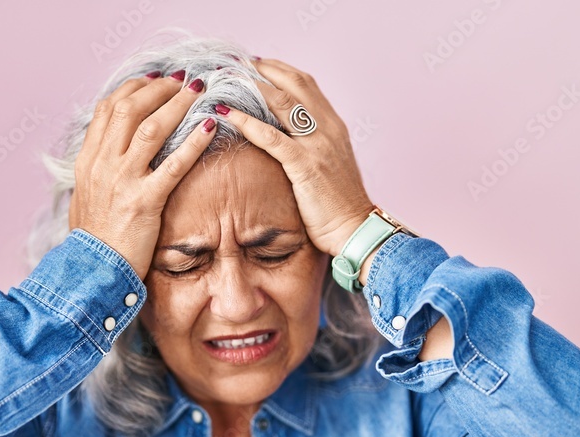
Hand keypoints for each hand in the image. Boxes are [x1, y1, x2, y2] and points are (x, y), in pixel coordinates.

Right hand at [68, 71, 217, 280]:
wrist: (90, 272)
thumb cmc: (93, 240)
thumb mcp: (84, 199)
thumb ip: (98, 174)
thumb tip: (109, 158)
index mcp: (88, 161)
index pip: (107, 110)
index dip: (132, 89)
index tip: (153, 81)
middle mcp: (103, 164)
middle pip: (129, 108)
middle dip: (157, 88)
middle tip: (182, 81)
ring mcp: (122, 181)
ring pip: (151, 127)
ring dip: (177, 104)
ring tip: (198, 91)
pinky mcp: (144, 201)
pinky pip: (173, 164)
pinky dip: (193, 142)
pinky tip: (210, 128)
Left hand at [215, 59, 374, 256]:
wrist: (355, 228)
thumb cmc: (339, 204)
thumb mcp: (330, 164)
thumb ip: (313, 145)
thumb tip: (287, 136)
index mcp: (334, 125)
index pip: (305, 83)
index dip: (277, 69)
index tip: (253, 64)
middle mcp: (328, 128)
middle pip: (293, 83)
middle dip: (261, 70)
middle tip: (233, 64)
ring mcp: (318, 145)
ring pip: (281, 102)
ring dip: (250, 87)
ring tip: (224, 81)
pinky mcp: (305, 165)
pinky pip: (271, 137)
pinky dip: (246, 121)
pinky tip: (227, 114)